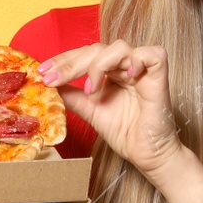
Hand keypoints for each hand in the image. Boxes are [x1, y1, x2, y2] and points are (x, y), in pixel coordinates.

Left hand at [37, 40, 184, 177]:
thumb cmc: (125, 132)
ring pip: (119, 47)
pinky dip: (136, 60)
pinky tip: (125, 76)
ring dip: (98, 65)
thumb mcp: (90, 111)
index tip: (43, 73)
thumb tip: (48, 86)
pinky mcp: (160, 77)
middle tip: (53, 79)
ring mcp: (143, 70)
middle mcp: (125, 67)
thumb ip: (72, 96)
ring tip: (91, 90)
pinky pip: (152, 54)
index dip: (63, 61)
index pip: (84, 55)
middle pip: (96, 49)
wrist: (147, 155)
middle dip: (71, 63)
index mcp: (110, 72)